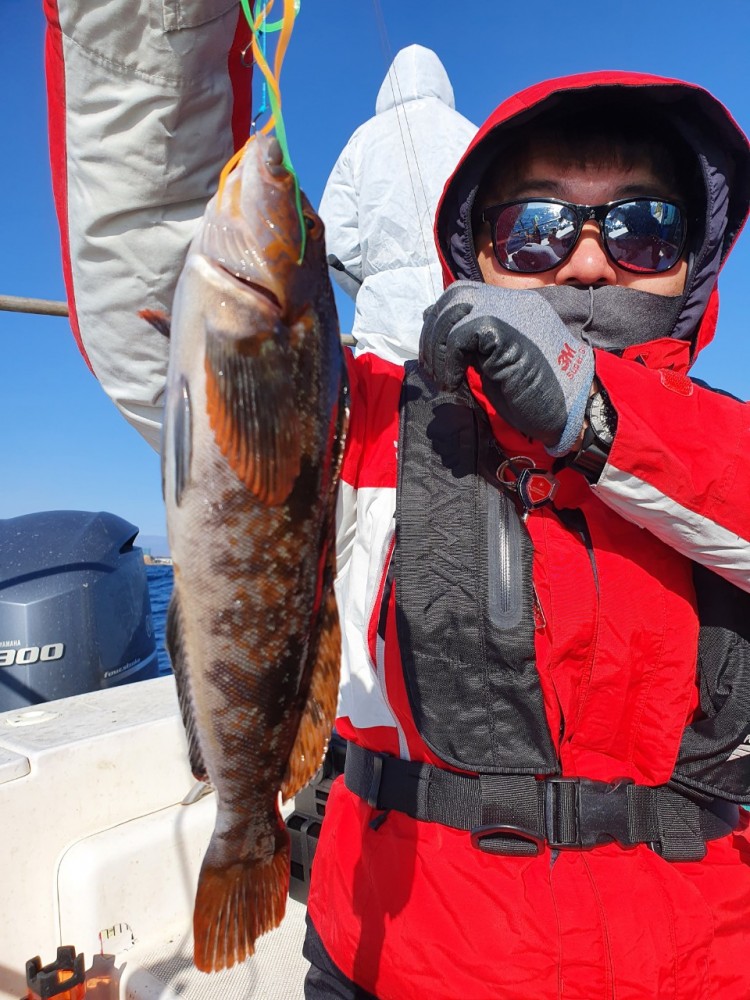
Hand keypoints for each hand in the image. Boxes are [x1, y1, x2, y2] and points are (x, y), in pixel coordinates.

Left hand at [419, 281, 593, 454]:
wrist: (575, 408)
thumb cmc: (540, 393)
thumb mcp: (499, 361)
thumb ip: (475, 343)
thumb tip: (440, 333)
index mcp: (514, 307)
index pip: (464, 294)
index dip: (441, 320)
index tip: (437, 355)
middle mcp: (512, 303)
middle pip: (455, 295)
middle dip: (434, 331)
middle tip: (435, 367)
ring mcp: (510, 313)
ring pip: (453, 311)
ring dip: (438, 347)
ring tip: (444, 378)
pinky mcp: (504, 331)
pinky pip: (460, 336)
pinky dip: (449, 362)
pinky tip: (456, 383)